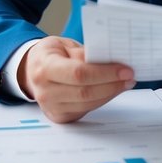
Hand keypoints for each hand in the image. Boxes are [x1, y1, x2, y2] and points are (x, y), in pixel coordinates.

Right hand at [20, 36, 134, 123]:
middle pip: (85, 92)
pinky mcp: (60, 117)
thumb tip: (111, 62)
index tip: (125, 69)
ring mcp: (51, 108)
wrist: (31, 71)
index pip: (78, 73)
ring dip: (111, 93)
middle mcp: (45, 91)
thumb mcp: (64, 45)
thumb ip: (84, 54)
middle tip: (130, 76)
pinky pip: (86, 110)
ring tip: (125, 82)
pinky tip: (112, 90)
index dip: (105, 73)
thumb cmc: (51, 55)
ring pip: (88, 103)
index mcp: (44, 67)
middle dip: (112, 85)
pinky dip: (103, 100)